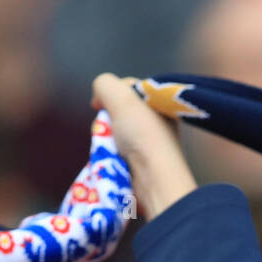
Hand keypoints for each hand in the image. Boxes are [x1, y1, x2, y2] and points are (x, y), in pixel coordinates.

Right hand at [91, 72, 196, 219]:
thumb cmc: (142, 133)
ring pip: (118, 130)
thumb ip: (104, 84)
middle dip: (109, 115)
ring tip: (110, 142)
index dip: (112, 92)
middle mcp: (160, 120)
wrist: (154, 177)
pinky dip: (112, 150)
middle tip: (108, 125)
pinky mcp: (144, 162)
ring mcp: (152, 142)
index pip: (129, 87)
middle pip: (121, 109)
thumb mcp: (119, 95)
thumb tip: (99, 99)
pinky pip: (120, 149)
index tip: (100, 103)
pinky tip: (112, 154)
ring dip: (108, 134)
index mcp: (161, 102)